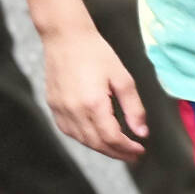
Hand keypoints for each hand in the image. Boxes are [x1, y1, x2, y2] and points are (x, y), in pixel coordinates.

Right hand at [42, 25, 146, 161]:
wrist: (65, 37)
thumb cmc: (97, 54)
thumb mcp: (123, 79)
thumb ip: (134, 108)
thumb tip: (141, 133)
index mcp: (93, 103)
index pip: (112, 138)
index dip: (127, 149)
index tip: (140, 150)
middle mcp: (73, 109)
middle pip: (97, 143)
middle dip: (117, 153)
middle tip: (134, 156)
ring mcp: (60, 108)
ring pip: (82, 139)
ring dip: (102, 148)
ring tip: (119, 149)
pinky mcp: (53, 105)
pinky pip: (68, 130)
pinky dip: (84, 138)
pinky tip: (97, 138)